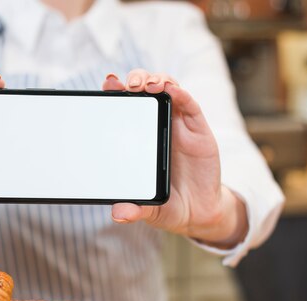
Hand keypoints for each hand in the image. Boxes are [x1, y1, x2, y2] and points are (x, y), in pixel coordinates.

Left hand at [103, 70, 248, 248]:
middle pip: (145, 91)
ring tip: (147, 85)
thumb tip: (118, 214)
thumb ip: (134, 209)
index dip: (116, 92)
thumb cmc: (167, 203)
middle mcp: (157, 126)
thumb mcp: (148, 208)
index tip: (107, 84)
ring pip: (168, 90)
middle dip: (135, 80)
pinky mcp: (198, 130)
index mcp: (139, 138)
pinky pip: (190, 106)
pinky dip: (181, 94)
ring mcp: (179, 125)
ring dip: (157, 81)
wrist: (199, 212)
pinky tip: (172, 91)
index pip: (126, 107)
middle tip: (128, 85)